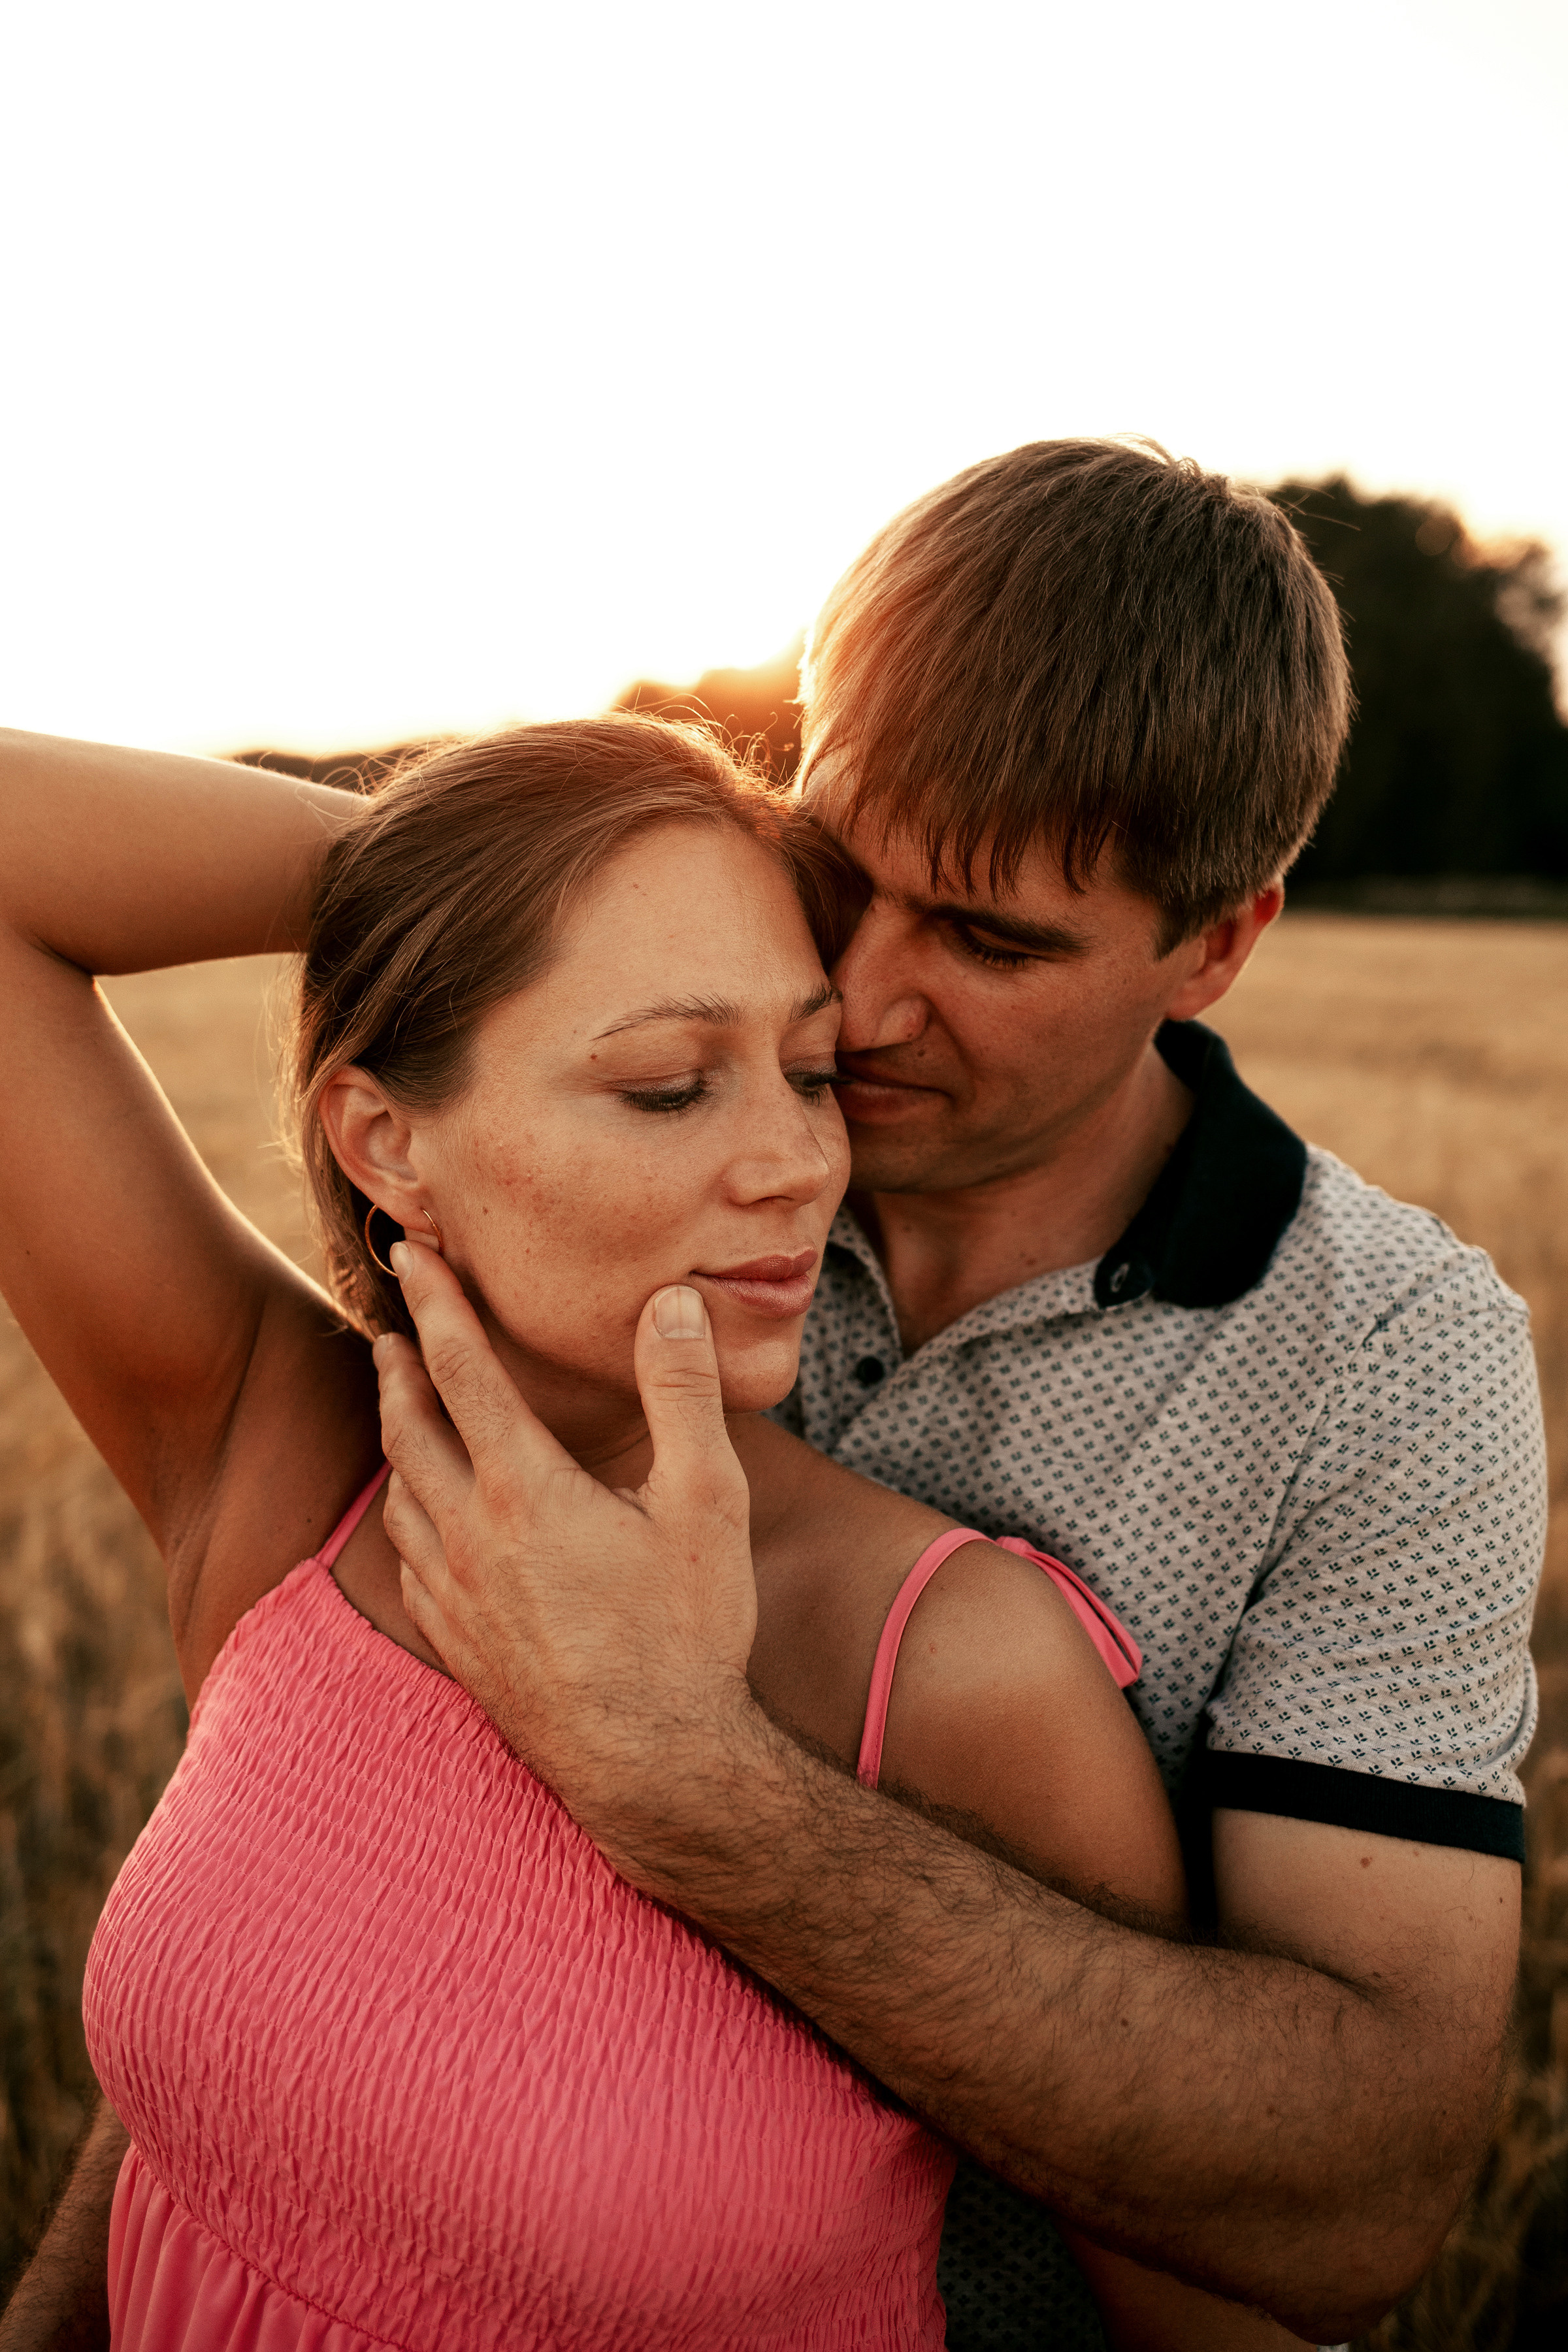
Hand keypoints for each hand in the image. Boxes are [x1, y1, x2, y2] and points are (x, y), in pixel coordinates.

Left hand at [374, 1246, 759, 1866]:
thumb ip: (684, 1394)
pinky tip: (420, 1512)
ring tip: (400, 1400)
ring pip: (400, 1492)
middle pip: (410, 1426)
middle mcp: (471, 1535)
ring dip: (395, 1433)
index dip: (436, 1303)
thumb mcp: (706, 1502)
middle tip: (392, 1321)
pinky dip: (404, 1511)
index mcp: (525, 1488)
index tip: (412, 1252)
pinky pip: (407, 1558)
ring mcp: (454, 1595)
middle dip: (398, 1363)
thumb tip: (669, 1302)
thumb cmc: (689, 1633)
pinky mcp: (455, 1643)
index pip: (461, 1369)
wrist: (652, 1767)